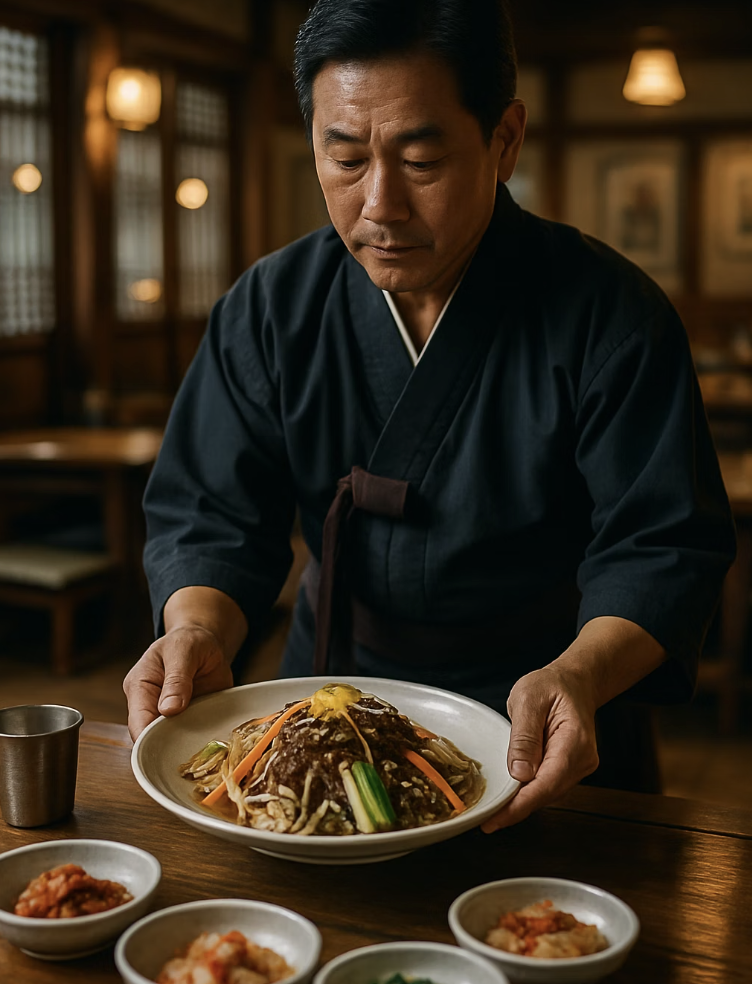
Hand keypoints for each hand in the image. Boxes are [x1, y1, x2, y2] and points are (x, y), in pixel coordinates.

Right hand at [123, 625, 233, 742]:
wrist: (206, 642)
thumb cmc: (189, 641)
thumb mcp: (183, 651)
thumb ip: (177, 679)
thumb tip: (168, 709)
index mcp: (140, 687)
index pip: (137, 722)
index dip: (148, 739)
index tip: (167, 748)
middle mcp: (150, 706)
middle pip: (151, 738)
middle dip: (168, 747)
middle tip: (190, 753)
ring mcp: (170, 716)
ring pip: (170, 742)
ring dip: (185, 746)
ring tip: (202, 750)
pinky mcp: (188, 720)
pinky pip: (190, 738)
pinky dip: (199, 741)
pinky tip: (211, 745)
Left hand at [481, 664, 599, 831]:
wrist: (574, 683)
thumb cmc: (552, 686)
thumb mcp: (529, 698)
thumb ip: (524, 736)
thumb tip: (520, 773)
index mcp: (575, 740)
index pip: (548, 782)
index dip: (521, 804)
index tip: (496, 819)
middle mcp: (583, 759)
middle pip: (548, 793)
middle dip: (516, 808)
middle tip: (486, 819)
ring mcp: (579, 766)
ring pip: (547, 794)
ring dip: (521, 802)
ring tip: (493, 808)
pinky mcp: (570, 770)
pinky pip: (548, 786)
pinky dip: (528, 792)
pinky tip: (510, 793)